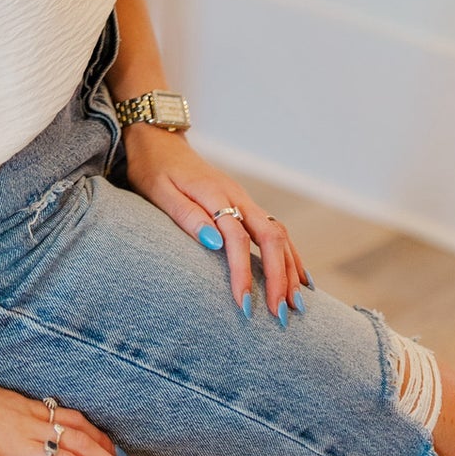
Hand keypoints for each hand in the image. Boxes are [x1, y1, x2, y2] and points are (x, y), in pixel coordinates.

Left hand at [121, 127, 311, 322]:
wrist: (159, 140)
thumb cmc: (154, 169)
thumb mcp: (160, 193)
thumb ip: (187, 216)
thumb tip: (215, 243)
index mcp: (214, 193)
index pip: (237, 239)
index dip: (243, 274)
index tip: (244, 305)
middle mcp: (237, 195)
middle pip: (271, 237)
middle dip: (280, 277)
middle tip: (280, 315)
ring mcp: (244, 199)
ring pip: (279, 234)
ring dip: (290, 270)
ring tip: (296, 306)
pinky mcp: (245, 204)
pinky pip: (275, 230)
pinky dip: (291, 255)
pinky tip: (300, 278)